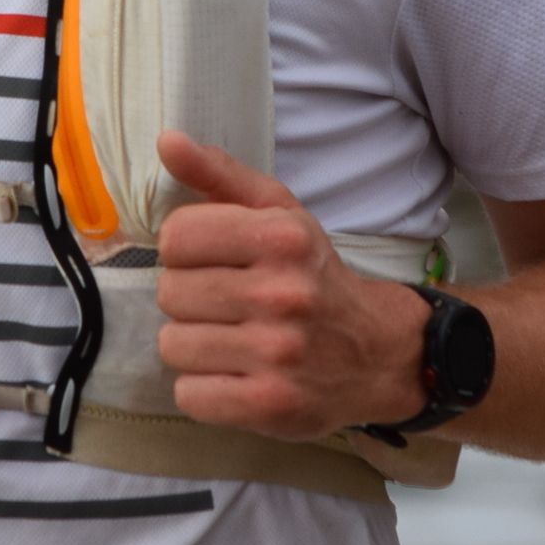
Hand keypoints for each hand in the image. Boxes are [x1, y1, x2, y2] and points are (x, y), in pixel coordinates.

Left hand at [151, 130, 429, 440]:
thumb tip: (167, 140)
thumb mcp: (279, 213)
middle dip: (190, 299)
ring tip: (231, 341)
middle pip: (169, 293)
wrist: (378, 352)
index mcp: (282, 238)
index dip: (185, 251)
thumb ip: (219, 174)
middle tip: (226, 305)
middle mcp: (283, 294)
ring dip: (194, 346)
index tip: (212, 261)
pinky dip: (203, 389)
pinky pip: (189, 394)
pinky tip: (233, 375)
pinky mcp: (271, 405)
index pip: (175, 237)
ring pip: (173, 345)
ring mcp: (278, 353)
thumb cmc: (313, 276)